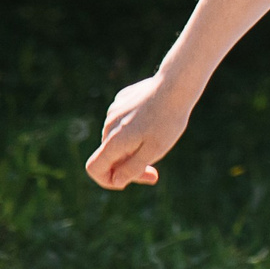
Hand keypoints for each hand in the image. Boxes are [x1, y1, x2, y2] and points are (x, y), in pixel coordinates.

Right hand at [85, 74, 193, 190]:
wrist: (175, 86)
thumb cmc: (167, 120)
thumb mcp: (154, 150)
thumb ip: (132, 168)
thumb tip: (116, 181)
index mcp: (114, 140)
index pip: (94, 168)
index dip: (106, 180)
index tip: (127, 182)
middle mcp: (109, 126)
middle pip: (110, 156)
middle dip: (128, 167)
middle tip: (154, 174)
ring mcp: (114, 111)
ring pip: (118, 139)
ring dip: (132, 148)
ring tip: (158, 141)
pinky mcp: (122, 101)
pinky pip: (124, 122)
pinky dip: (135, 129)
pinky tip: (155, 121)